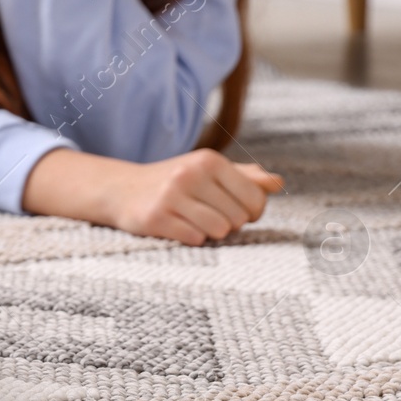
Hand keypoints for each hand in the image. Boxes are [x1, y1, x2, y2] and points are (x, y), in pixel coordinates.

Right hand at [103, 149, 284, 245]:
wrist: (122, 189)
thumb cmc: (175, 181)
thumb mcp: (208, 171)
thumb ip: (245, 177)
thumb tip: (278, 183)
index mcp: (208, 160)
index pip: (255, 198)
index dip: (252, 212)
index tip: (236, 210)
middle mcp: (190, 174)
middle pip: (238, 217)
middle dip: (229, 223)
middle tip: (210, 216)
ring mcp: (170, 196)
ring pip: (219, 230)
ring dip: (212, 233)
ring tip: (196, 222)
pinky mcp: (155, 218)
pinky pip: (195, 239)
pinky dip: (191, 238)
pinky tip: (179, 227)